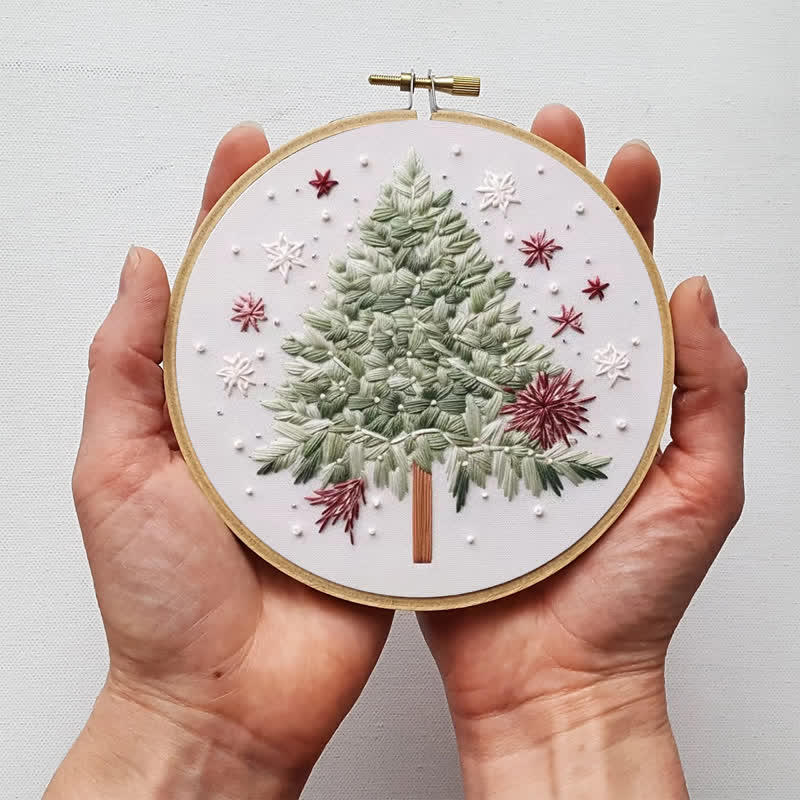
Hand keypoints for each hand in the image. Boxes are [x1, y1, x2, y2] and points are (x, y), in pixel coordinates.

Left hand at [46, 124, 392, 799]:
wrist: (230, 699)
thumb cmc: (160, 598)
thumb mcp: (116, 471)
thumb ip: (125, 370)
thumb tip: (142, 264)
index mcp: (213, 398)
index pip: (224, 284)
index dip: (234, 211)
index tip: (254, 149)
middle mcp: (280, 412)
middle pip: (309, 308)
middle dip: (333, 237)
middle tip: (364, 174)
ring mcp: (338, 450)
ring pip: (369, 359)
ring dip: (395, 301)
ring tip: (427, 237)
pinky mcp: (383, 494)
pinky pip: (412, 430)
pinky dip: (435, 387)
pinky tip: (461, 342)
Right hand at [419, 106, 746, 798]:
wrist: (547, 676)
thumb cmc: (630, 596)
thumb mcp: (704, 491)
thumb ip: (712, 393)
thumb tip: (698, 292)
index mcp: (617, 394)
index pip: (623, 287)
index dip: (623, 216)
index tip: (618, 160)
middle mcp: (548, 394)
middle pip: (544, 283)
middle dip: (543, 205)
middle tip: (536, 143)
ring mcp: (488, 418)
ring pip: (478, 322)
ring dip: (471, 256)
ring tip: (463, 192)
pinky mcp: (439, 452)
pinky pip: (427, 387)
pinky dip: (415, 337)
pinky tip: (403, 290)